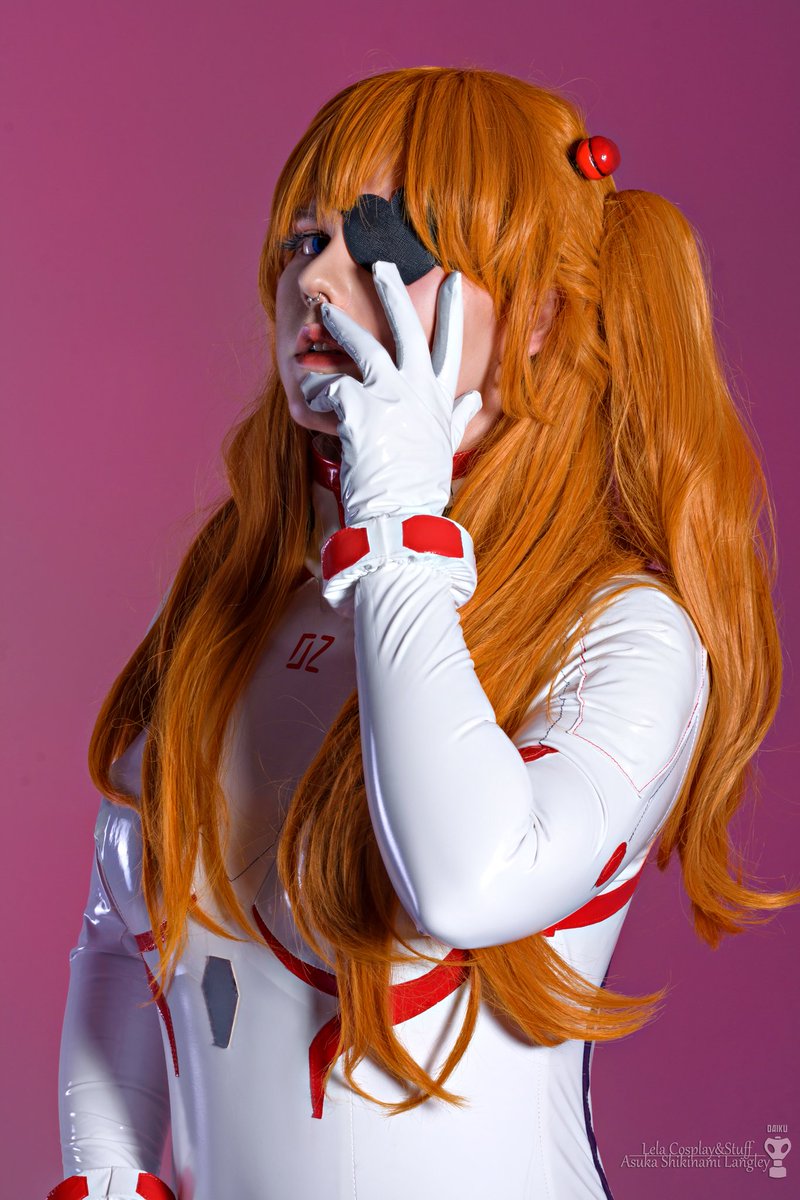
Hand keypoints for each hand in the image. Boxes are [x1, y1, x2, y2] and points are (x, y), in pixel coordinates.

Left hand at [299, 260, 481, 525]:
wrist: (401, 515)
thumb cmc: (420, 484)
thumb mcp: (445, 445)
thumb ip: (457, 416)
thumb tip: (475, 398)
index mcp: (437, 398)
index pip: (448, 345)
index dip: (450, 310)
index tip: (450, 279)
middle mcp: (416, 389)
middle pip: (406, 329)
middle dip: (393, 293)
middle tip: (381, 264)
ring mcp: (388, 395)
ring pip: (363, 347)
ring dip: (342, 327)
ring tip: (325, 314)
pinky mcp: (358, 408)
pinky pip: (329, 386)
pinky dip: (315, 389)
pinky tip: (306, 398)